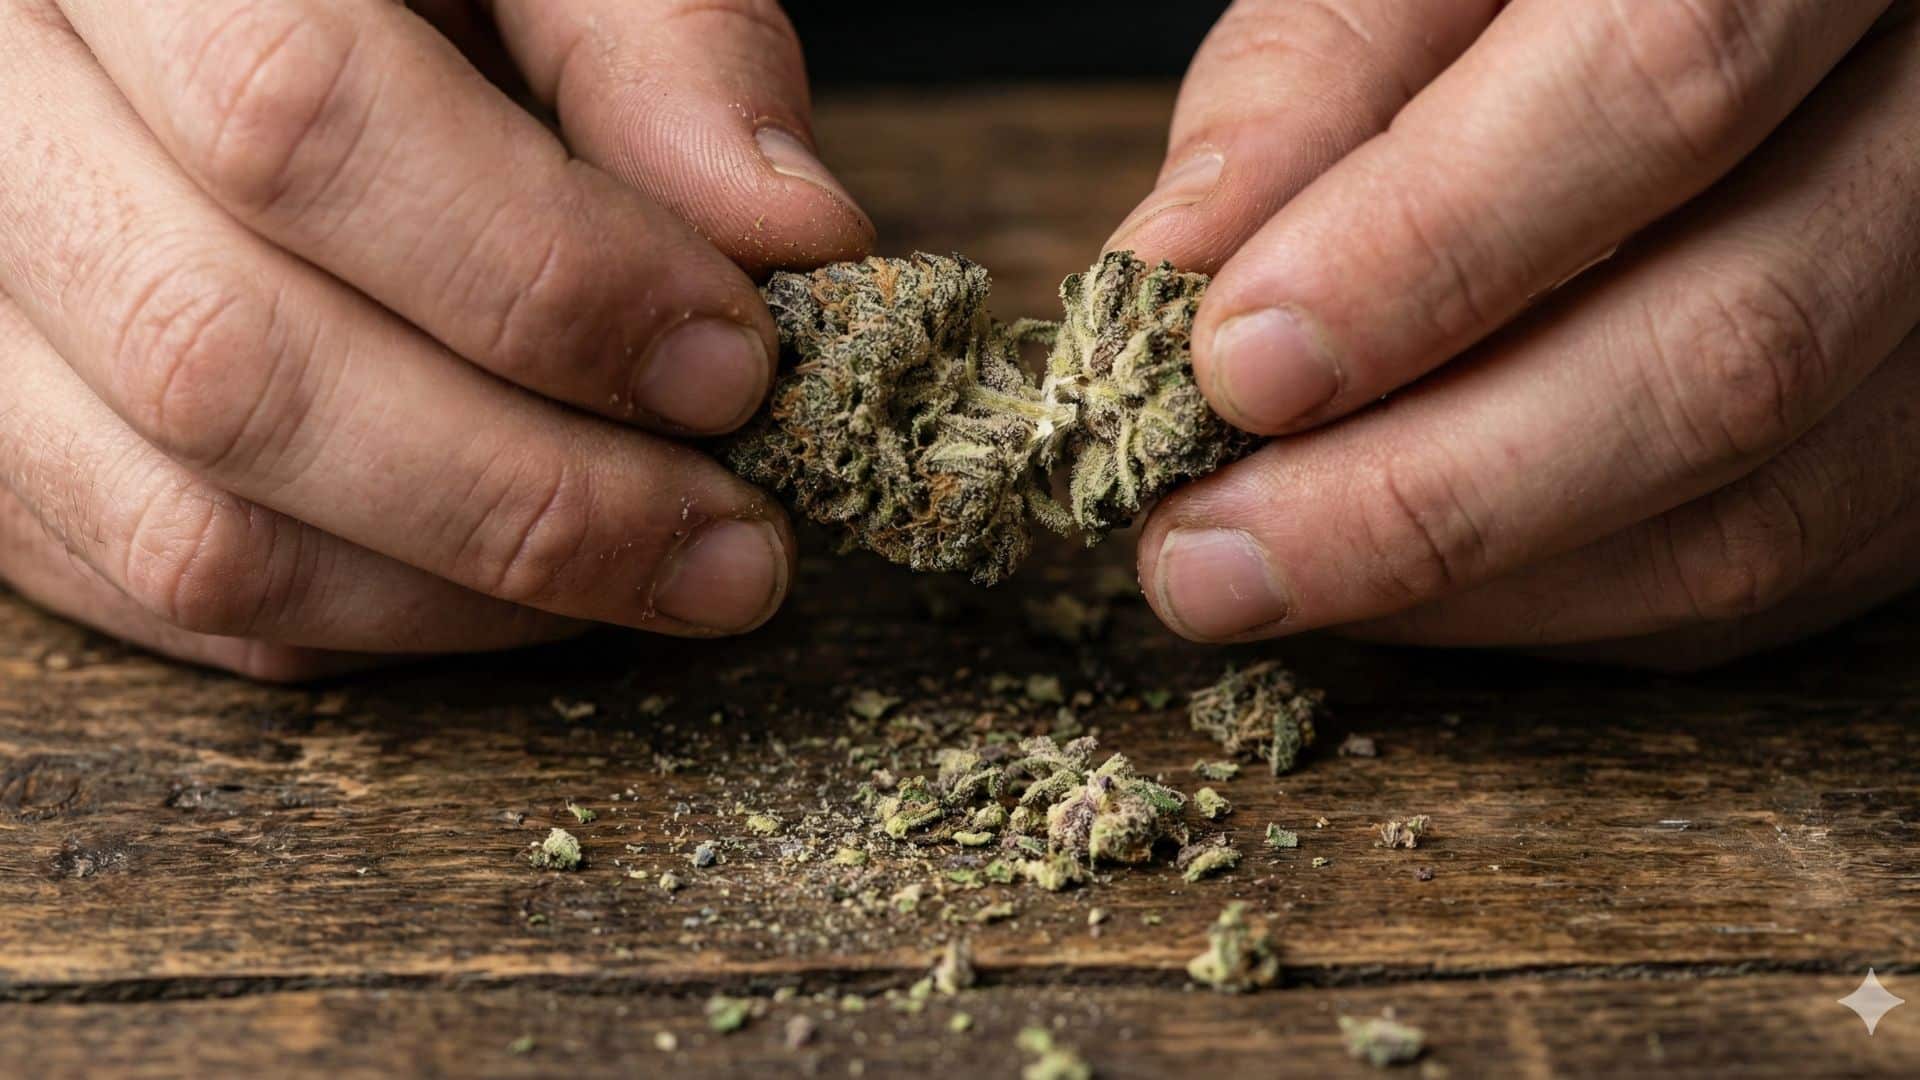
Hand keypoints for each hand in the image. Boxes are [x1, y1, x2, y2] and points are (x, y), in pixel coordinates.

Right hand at [0, 0, 871, 678]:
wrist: (234, 8)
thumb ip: (655, 41)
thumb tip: (789, 234)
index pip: (299, 117)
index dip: (545, 275)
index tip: (734, 364)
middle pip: (224, 360)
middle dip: (528, 494)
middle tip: (730, 542)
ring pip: (180, 523)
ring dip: (460, 595)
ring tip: (652, 572)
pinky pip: (153, 588)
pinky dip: (362, 621)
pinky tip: (510, 586)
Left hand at [1114, 0, 1919, 667]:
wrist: (1750, 18)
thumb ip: (1322, 78)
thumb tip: (1172, 272)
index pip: (1661, 78)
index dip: (1433, 248)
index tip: (1234, 368)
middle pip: (1736, 342)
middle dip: (1429, 492)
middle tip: (1210, 555)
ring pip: (1767, 503)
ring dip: (1482, 582)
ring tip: (1272, 574)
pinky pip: (1777, 568)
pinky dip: (1569, 602)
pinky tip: (1415, 587)